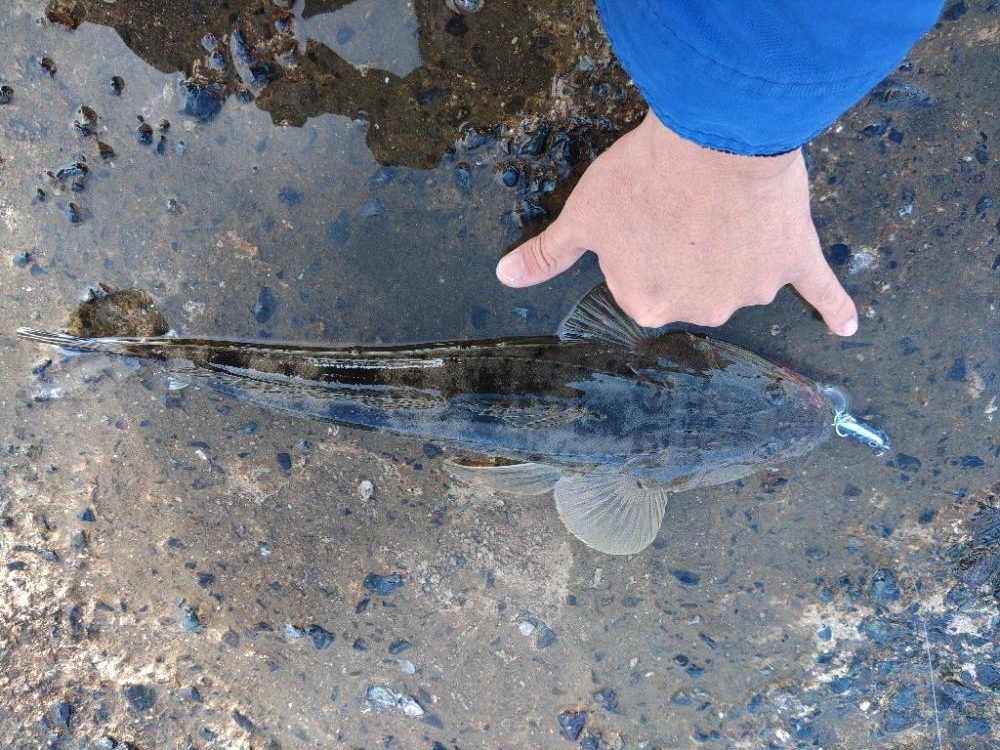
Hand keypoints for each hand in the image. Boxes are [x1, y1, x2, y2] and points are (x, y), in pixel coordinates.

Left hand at [496, 111, 857, 334]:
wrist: (713, 138)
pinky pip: (818, 291)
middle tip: (682, 209)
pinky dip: (834, 306)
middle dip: (686, 253)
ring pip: (739, 276)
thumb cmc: (642, 177)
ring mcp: (750, 290)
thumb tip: (505, 278)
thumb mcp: (582, 215)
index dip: (643, 250)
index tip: (647, 221)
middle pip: (691, 286)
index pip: (642, 287)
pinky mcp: (791, 263)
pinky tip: (847, 324)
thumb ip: (545, 254)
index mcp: (648, 304)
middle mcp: (699, 310)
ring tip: (721, 204)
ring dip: (732, 249)